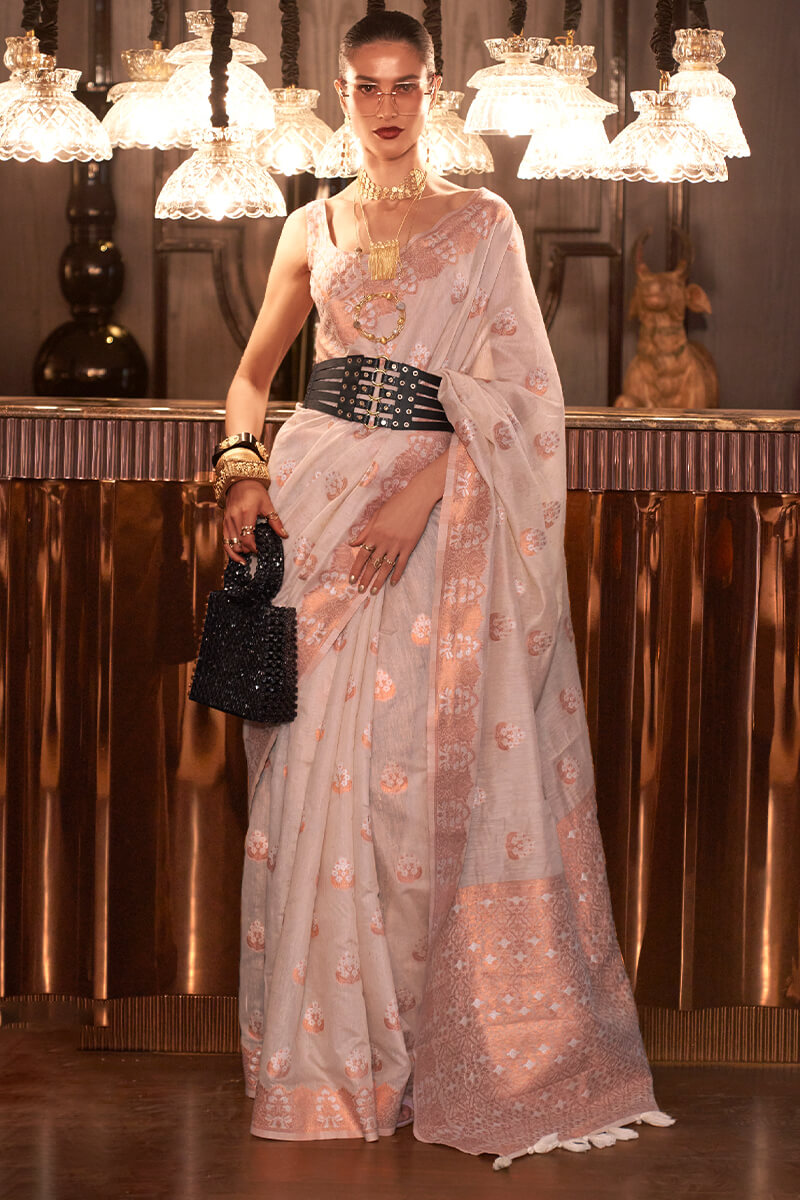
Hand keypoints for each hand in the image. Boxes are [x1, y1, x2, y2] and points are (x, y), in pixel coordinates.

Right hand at [223, 480, 287, 562]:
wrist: (240, 481)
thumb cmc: (255, 491)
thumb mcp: (268, 504)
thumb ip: (275, 521)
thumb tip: (284, 535)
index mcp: (246, 513)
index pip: (247, 537)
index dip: (253, 548)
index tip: (260, 551)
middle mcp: (234, 517)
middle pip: (238, 543)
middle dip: (247, 551)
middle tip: (256, 553)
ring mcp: (227, 520)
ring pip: (229, 544)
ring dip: (237, 553)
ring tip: (246, 560)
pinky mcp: (224, 522)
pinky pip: (224, 540)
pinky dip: (229, 550)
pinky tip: (236, 556)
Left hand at [347, 472, 438, 594]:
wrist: (416, 499)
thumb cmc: (396, 504)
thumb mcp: (377, 515)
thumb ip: (365, 531)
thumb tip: (353, 543)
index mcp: (374, 533)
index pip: (361, 555)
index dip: (356, 569)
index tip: (351, 580)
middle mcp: (384, 541)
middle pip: (372, 564)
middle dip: (365, 578)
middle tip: (360, 590)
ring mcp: (397, 545)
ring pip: (385, 567)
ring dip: (378, 581)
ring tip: (373, 592)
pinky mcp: (409, 546)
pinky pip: (401, 564)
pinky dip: (397, 574)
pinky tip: (393, 583)